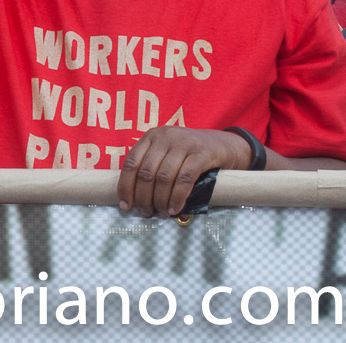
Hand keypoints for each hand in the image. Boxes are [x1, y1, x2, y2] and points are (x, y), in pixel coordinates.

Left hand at [117, 127, 251, 217]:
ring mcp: (184, 144)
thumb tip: (134, 197)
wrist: (224, 145)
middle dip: (143, 197)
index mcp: (151, 137)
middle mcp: (165, 137)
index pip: (131, 163)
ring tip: (161, 213)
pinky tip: (174, 209)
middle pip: (146, 172)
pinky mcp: (202, 154)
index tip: (125, 205)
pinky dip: (177, 197)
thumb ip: (152, 166)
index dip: (125, 186)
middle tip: (145, 213)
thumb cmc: (190, 154)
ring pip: (164, 177)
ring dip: (160, 200)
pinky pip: (184, 180)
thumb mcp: (168, 153)